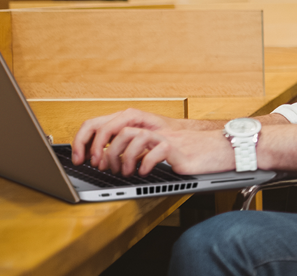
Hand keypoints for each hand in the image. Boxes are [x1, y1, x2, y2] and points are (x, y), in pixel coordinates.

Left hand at [72, 108, 231, 174]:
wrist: (218, 150)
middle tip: (102, 167)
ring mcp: (163, 134)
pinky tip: (144, 172)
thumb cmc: (188, 150)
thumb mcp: (155, 147)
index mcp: (141, 124)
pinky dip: (145, 164)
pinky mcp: (176, 147)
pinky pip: (155, 151)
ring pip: (130, 136)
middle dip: (100, 150)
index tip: (78, 158)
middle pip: (112, 127)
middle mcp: (150, 125)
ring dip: (122, 158)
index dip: (84, 140)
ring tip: (126, 172)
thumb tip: (103, 158)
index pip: (101, 123)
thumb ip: (133, 147)